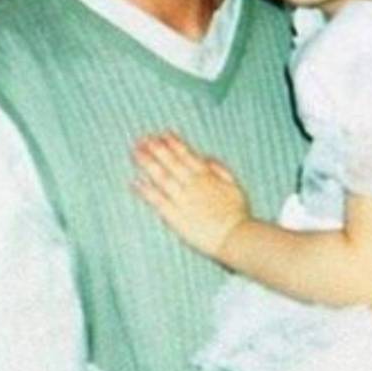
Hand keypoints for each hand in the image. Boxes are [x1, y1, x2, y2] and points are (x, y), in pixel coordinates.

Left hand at [132, 132, 250, 257]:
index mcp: (206, 176)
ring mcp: (182, 200)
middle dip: (155, 148)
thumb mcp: (234, 185)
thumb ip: (220, 168)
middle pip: (170, 162)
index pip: (186, 154)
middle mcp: (192, 184)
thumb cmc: (237, 214)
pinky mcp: (175, 217)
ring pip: (161, 177)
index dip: (173, 143)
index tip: (162, 133)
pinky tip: (134, 182)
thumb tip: (206, 157)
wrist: (235, 237)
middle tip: (142, 138)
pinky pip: (158, 201)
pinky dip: (146, 191)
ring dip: (147, 163)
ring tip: (135, 152)